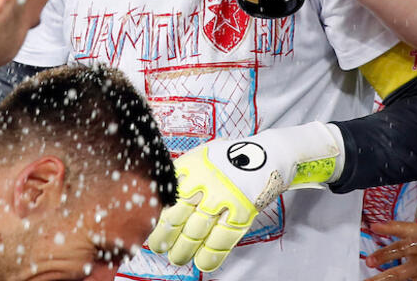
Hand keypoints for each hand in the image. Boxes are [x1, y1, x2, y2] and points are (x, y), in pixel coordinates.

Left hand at [147, 122, 339, 271]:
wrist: (267, 154)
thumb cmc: (231, 159)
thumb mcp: (203, 157)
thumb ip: (184, 176)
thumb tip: (162, 200)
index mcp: (191, 165)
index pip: (165, 197)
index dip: (155, 218)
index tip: (149, 229)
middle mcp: (205, 180)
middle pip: (176, 217)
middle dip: (165, 238)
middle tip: (160, 248)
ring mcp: (224, 196)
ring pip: (196, 231)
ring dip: (184, 249)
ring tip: (178, 257)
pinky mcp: (242, 210)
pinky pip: (222, 239)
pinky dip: (210, 255)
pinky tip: (202, 262)